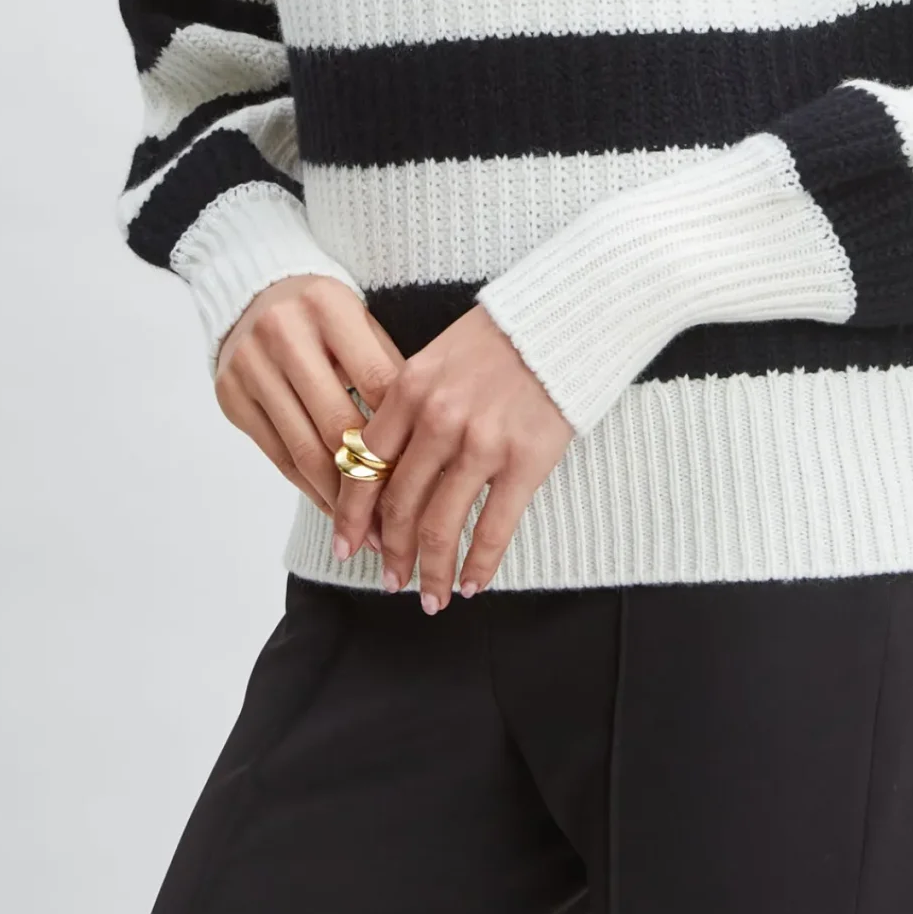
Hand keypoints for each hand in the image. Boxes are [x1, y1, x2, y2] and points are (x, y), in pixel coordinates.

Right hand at [214, 275, 406, 538]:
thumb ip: (390, 372)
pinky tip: (336, 511)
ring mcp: (251, 366)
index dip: (405, 434)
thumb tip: (426, 447)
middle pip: (338, 424)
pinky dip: (311, 489)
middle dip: (373, 481)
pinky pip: (279, 457)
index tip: (430, 477)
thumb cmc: (324, 317)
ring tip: (372, 533)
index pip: (377, 382)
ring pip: (305, 450)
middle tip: (402, 521)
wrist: (254, 294)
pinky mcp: (231, 397)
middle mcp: (283, 332)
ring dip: (341, 500)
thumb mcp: (361, 324)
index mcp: (328, 306)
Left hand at [328, 304, 575, 607]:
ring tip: (429, 597)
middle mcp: (438, 418)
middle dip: (390, 553)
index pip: (365, 466)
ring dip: (431, 571)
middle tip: (389, 580)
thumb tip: (383, 465)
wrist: (566, 316)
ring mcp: (482, 441)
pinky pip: (494, 528)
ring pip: (441, 526)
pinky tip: (472, 585)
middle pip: (399, 505)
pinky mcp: (526, 459)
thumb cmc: (500, 337)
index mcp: (409, 389)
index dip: (352, 516)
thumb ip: (408, 406)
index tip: (346, 546)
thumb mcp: (436, 357)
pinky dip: (480, 565)